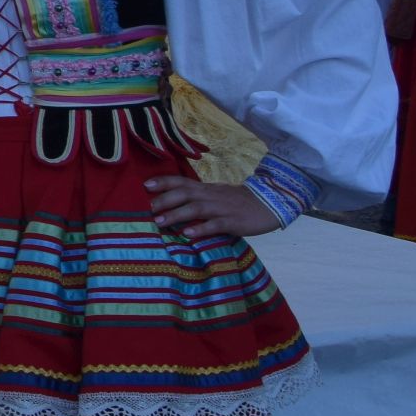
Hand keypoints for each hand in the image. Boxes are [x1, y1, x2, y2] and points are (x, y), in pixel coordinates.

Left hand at [145, 175, 274, 240]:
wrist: (269, 204)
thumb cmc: (238, 202)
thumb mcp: (216, 195)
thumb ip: (198, 198)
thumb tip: (172, 204)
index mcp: (206, 189)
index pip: (182, 181)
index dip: (164, 182)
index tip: (145, 185)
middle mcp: (211, 196)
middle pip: (185, 193)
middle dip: (165, 200)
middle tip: (148, 209)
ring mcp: (222, 208)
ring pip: (197, 208)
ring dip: (177, 214)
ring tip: (161, 222)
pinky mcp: (233, 222)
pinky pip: (215, 225)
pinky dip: (201, 229)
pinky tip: (188, 233)